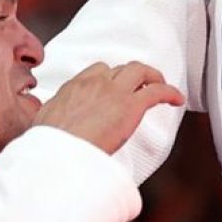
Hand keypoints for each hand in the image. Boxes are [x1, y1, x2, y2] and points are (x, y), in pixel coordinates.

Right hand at [35, 61, 183, 154]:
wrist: (58, 153)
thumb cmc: (48, 145)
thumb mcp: (43, 122)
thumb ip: (52, 115)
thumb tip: (50, 123)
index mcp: (74, 86)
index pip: (97, 72)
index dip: (109, 78)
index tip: (114, 88)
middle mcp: (95, 83)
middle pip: (119, 68)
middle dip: (131, 76)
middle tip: (139, 86)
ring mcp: (114, 92)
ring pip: (139, 71)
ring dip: (152, 76)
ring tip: (160, 85)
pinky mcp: (131, 106)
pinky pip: (157, 92)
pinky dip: (170, 92)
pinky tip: (177, 99)